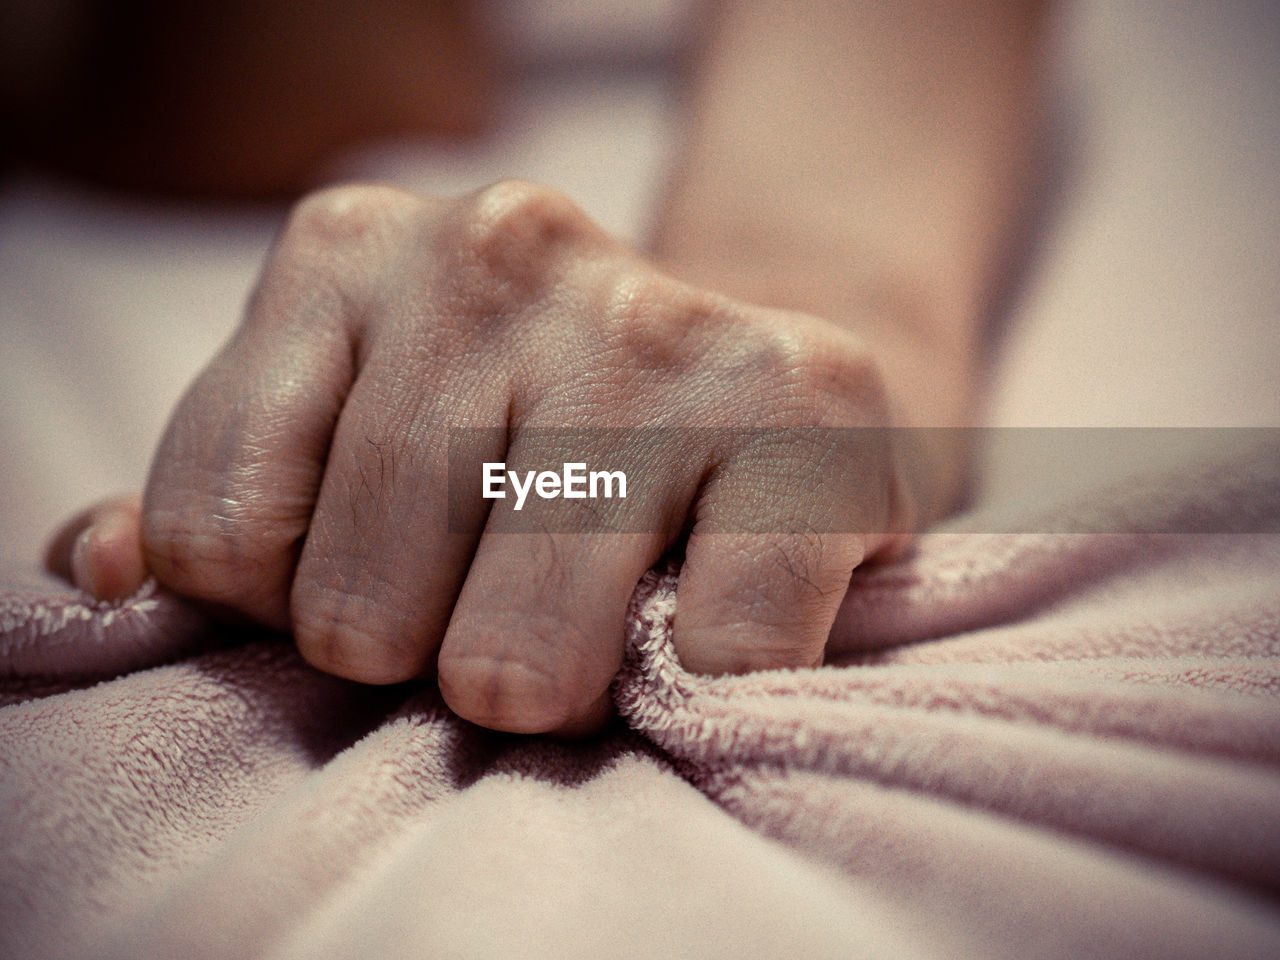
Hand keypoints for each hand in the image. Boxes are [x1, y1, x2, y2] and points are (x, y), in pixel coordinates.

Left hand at [52, 181, 912, 733]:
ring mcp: (654, 321)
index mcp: (353, 249)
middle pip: (360, 617)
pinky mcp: (812, 401)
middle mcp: (498, 252)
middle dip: (435, 652)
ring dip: (555, 679)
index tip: (396, 575)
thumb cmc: (544, 440)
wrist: (772, 392)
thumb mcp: (359, 431)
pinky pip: (713, 653)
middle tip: (514, 598)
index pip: (220, 543)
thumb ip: (225, 504)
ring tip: (605, 610)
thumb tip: (94, 576)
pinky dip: (706, 675)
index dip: (299, 607)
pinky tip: (723, 599)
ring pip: (514, 660)